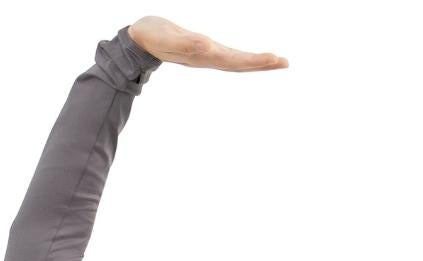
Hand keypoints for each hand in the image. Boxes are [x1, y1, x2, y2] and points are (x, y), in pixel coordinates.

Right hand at [127, 16, 287, 70]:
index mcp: (203, 55)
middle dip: (262, 63)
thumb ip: (185, 43)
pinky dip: (242, 60)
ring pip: (235, 62)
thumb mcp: (167, 37)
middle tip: (285, 62)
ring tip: (275, 61)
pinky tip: (249, 60)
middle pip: (239, 64)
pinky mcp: (201, 51)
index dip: (255, 60)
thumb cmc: (151, 35)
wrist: (137, 41)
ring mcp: (204, 56)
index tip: (275, 59)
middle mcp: (207, 58)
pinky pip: (228, 58)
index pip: (235, 60)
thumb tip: (206, 45)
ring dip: (254, 63)